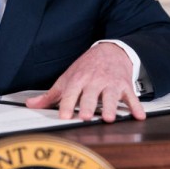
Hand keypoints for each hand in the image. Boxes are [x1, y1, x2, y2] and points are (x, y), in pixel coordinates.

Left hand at [25, 42, 145, 122]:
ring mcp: (110, 84)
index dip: (68, 105)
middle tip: (87, 117)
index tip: (65, 116)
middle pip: (91, 95)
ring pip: (111, 96)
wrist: (110, 51)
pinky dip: (136, 106)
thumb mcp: (67, 78)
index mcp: (78, 80)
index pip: (71, 93)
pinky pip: (131, 97)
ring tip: (109, 118)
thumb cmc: (86, 68)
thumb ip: (51, 95)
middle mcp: (94, 81)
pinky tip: (138, 115)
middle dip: (89, 105)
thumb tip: (31, 104)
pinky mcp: (124, 86)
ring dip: (111, 107)